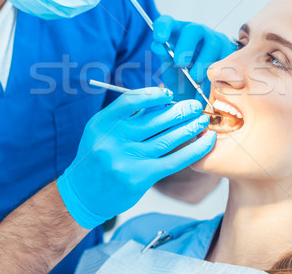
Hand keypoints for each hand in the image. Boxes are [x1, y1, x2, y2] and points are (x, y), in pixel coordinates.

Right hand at [56, 87, 215, 228]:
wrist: (84, 194)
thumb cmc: (97, 157)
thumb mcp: (103, 130)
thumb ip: (128, 114)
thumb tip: (162, 95)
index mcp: (102, 123)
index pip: (131, 101)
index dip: (154, 95)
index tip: (169, 95)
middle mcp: (113, 140)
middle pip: (155, 120)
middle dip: (180, 111)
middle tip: (195, 106)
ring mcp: (127, 160)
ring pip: (168, 139)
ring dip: (190, 127)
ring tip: (202, 121)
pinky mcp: (141, 178)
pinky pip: (174, 160)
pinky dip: (194, 149)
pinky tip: (207, 141)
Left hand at [151, 15, 235, 102]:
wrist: (200, 91)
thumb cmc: (181, 77)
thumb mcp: (169, 69)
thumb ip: (164, 57)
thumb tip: (158, 45)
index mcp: (177, 33)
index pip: (167, 22)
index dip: (163, 27)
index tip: (159, 39)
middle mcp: (196, 32)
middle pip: (193, 30)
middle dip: (186, 47)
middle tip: (180, 63)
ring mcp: (215, 40)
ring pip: (212, 44)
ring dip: (202, 63)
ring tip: (195, 79)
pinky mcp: (229, 51)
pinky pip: (227, 58)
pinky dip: (219, 70)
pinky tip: (213, 80)